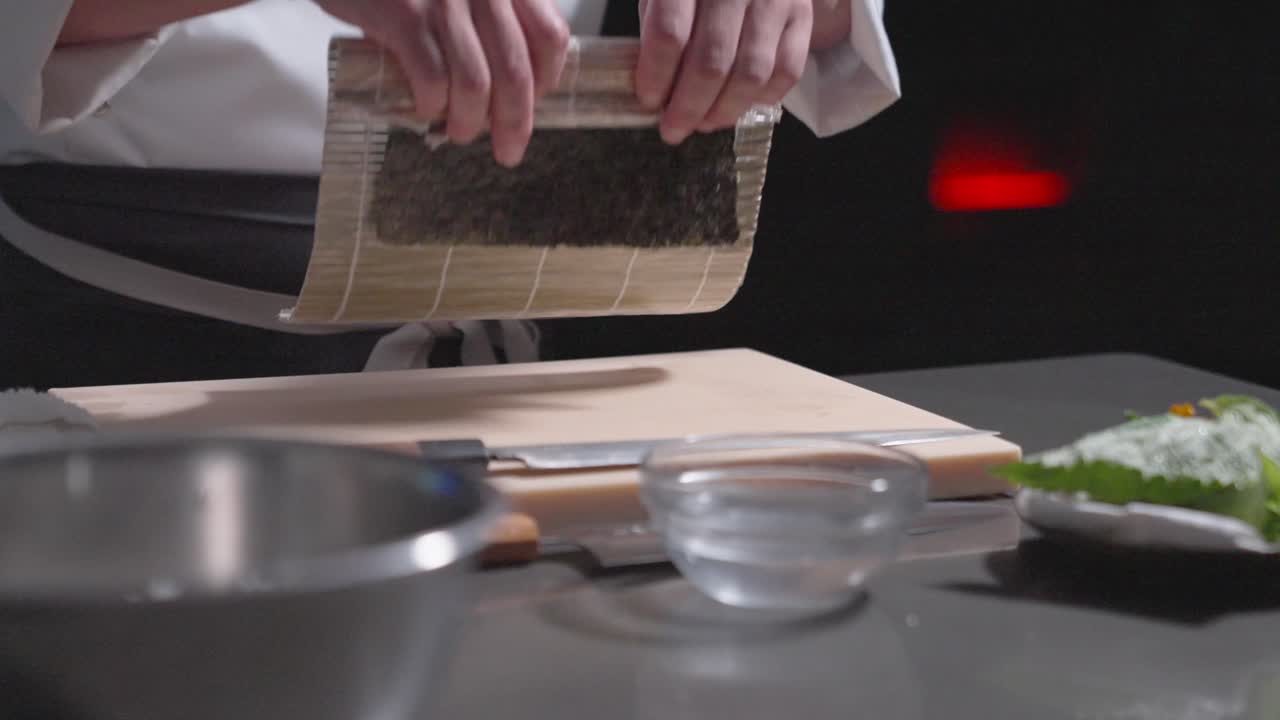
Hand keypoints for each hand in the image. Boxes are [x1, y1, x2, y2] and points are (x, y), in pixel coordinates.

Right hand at [315, 0, 570, 165]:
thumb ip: (487, 18)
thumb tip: (507, 85)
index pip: (550, 36)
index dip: (547, 79)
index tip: (535, 102)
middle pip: (516, 71)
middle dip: (515, 122)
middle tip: (509, 150)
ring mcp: (444, 0)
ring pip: (475, 84)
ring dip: (470, 121)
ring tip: (459, 132)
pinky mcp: (403, 15)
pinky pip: (431, 79)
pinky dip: (432, 106)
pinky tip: (425, 109)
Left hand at [635, 0, 813, 144]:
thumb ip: (656, 27)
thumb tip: (655, 86)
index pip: (670, 34)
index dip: (656, 76)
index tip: (647, 100)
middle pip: (711, 63)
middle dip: (688, 107)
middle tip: (674, 128)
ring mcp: (773, 0)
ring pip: (750, 75)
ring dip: (724, 111)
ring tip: (705, 123)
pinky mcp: (801, 15)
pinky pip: (786, 71)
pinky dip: (762, 98)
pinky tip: (741, 103)